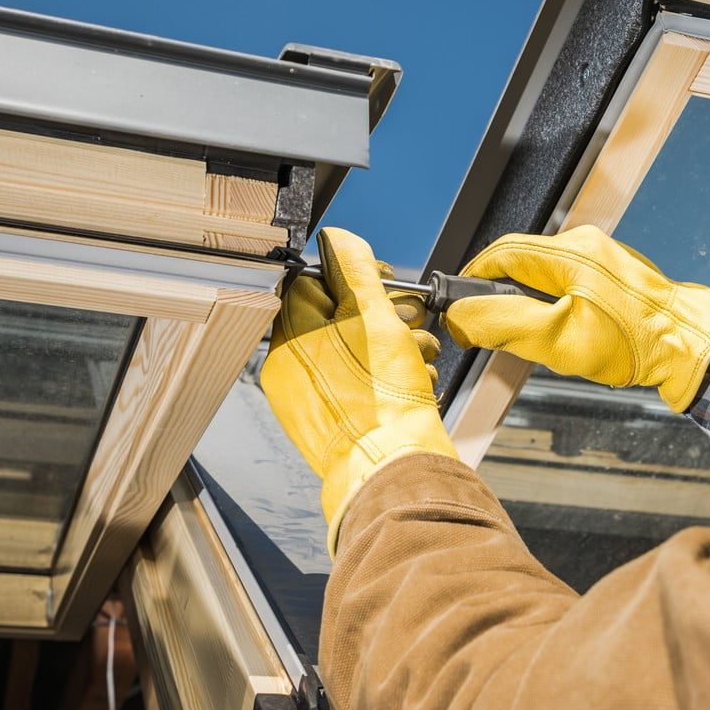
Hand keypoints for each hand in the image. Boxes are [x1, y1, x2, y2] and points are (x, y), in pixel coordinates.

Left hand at [260, 227, 457, 553]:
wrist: (396, 470)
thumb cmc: (382, 400)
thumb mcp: (372, 314)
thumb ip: (353, 269)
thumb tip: (336, 238)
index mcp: (290, 340)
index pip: (310, 284)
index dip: (353, 276)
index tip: (384, 281)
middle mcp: (292, 370)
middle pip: (337, 318)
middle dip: (384, 315)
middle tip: (410, 322)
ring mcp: (311, 400)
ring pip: (356, 353)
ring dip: (396, 347)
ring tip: (419, 359)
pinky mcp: (335, 424)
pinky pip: (360, 386)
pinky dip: (390, 380)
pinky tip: (414, 384)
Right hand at [443, 224, 709, 412]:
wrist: (691, 347)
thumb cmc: (634, 344)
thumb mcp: (557, 340)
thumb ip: (503, 324)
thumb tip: (460, 316)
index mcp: (569, 252)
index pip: (500, 253)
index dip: (473, 278)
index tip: (459, 305)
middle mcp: (586, 244)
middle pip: (521, 261)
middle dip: (501, 293)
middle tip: (493, 328)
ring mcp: (603, 256)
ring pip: (544, 272)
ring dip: (528, 301)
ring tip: (534, 335)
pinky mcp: (615, 273)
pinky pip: (568, 280)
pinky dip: (553, 303)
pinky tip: (564, 331)